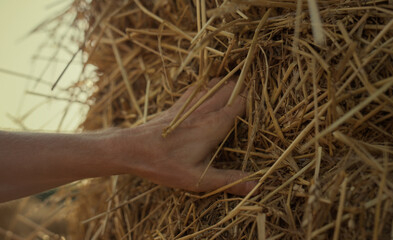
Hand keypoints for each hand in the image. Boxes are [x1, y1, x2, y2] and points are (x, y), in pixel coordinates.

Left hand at [111, 78, 256, 195]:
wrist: (131, 149)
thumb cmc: (164, 165)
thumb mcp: (198, 179)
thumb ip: (229, 180)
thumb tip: (256, 186)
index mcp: (214, 125)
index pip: (241, 102)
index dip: (254, 101)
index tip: (261, 107)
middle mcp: (204, 109)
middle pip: (231, 87)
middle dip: (244, 89)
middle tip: (253, 100)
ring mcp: (190, 104)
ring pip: (215, 83)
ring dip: (228, 85)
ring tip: (237, 96)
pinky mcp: (178, 104)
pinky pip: (199, 87)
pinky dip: (210, 86)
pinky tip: (211, 95)